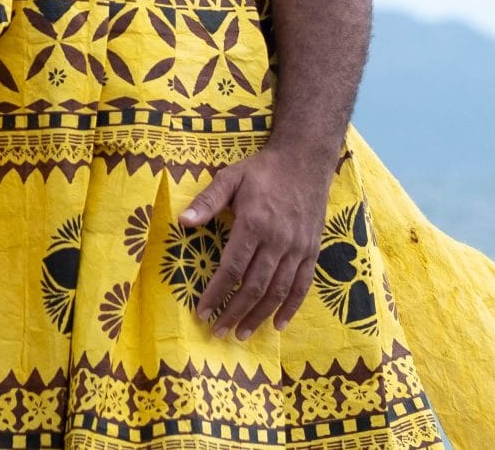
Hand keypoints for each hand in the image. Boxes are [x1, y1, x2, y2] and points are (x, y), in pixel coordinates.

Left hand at [179, 144, 332, 340]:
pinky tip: (279, 324)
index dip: (216, 293)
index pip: (232, 268)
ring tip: (243, 334)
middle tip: (218, 331)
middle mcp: (277, 240)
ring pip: (278, 291)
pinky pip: (303, 285)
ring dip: (259, 316)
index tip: (202, 312)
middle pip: (254, 286)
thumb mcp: (231, 177)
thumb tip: (182, 222)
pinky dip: (291, 308)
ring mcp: (298, 248)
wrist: (305, 159)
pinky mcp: (312, 250)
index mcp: (254, 223)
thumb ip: (207, 201)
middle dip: (234, 312)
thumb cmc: (263, 170)